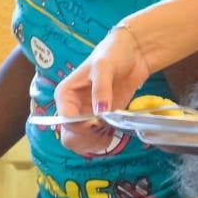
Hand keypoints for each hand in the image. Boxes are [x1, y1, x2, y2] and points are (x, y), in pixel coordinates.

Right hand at [55, 25, 151, 155]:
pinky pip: (96, 141)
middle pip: (69, 136)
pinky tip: (112, 131)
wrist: (133, 54)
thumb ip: (101, 89)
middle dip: (86, 138)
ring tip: (109, 130)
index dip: (81, 126)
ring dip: (95, 142)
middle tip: (103, 129)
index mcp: (65, 95)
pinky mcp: (101, 122)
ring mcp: (86, 118)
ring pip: (81, 143)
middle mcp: (72, 109)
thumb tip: (100, 113)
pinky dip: (103, 142)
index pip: (66, 120)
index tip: (98, 122)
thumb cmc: (112, 54)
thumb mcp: (104, 66)